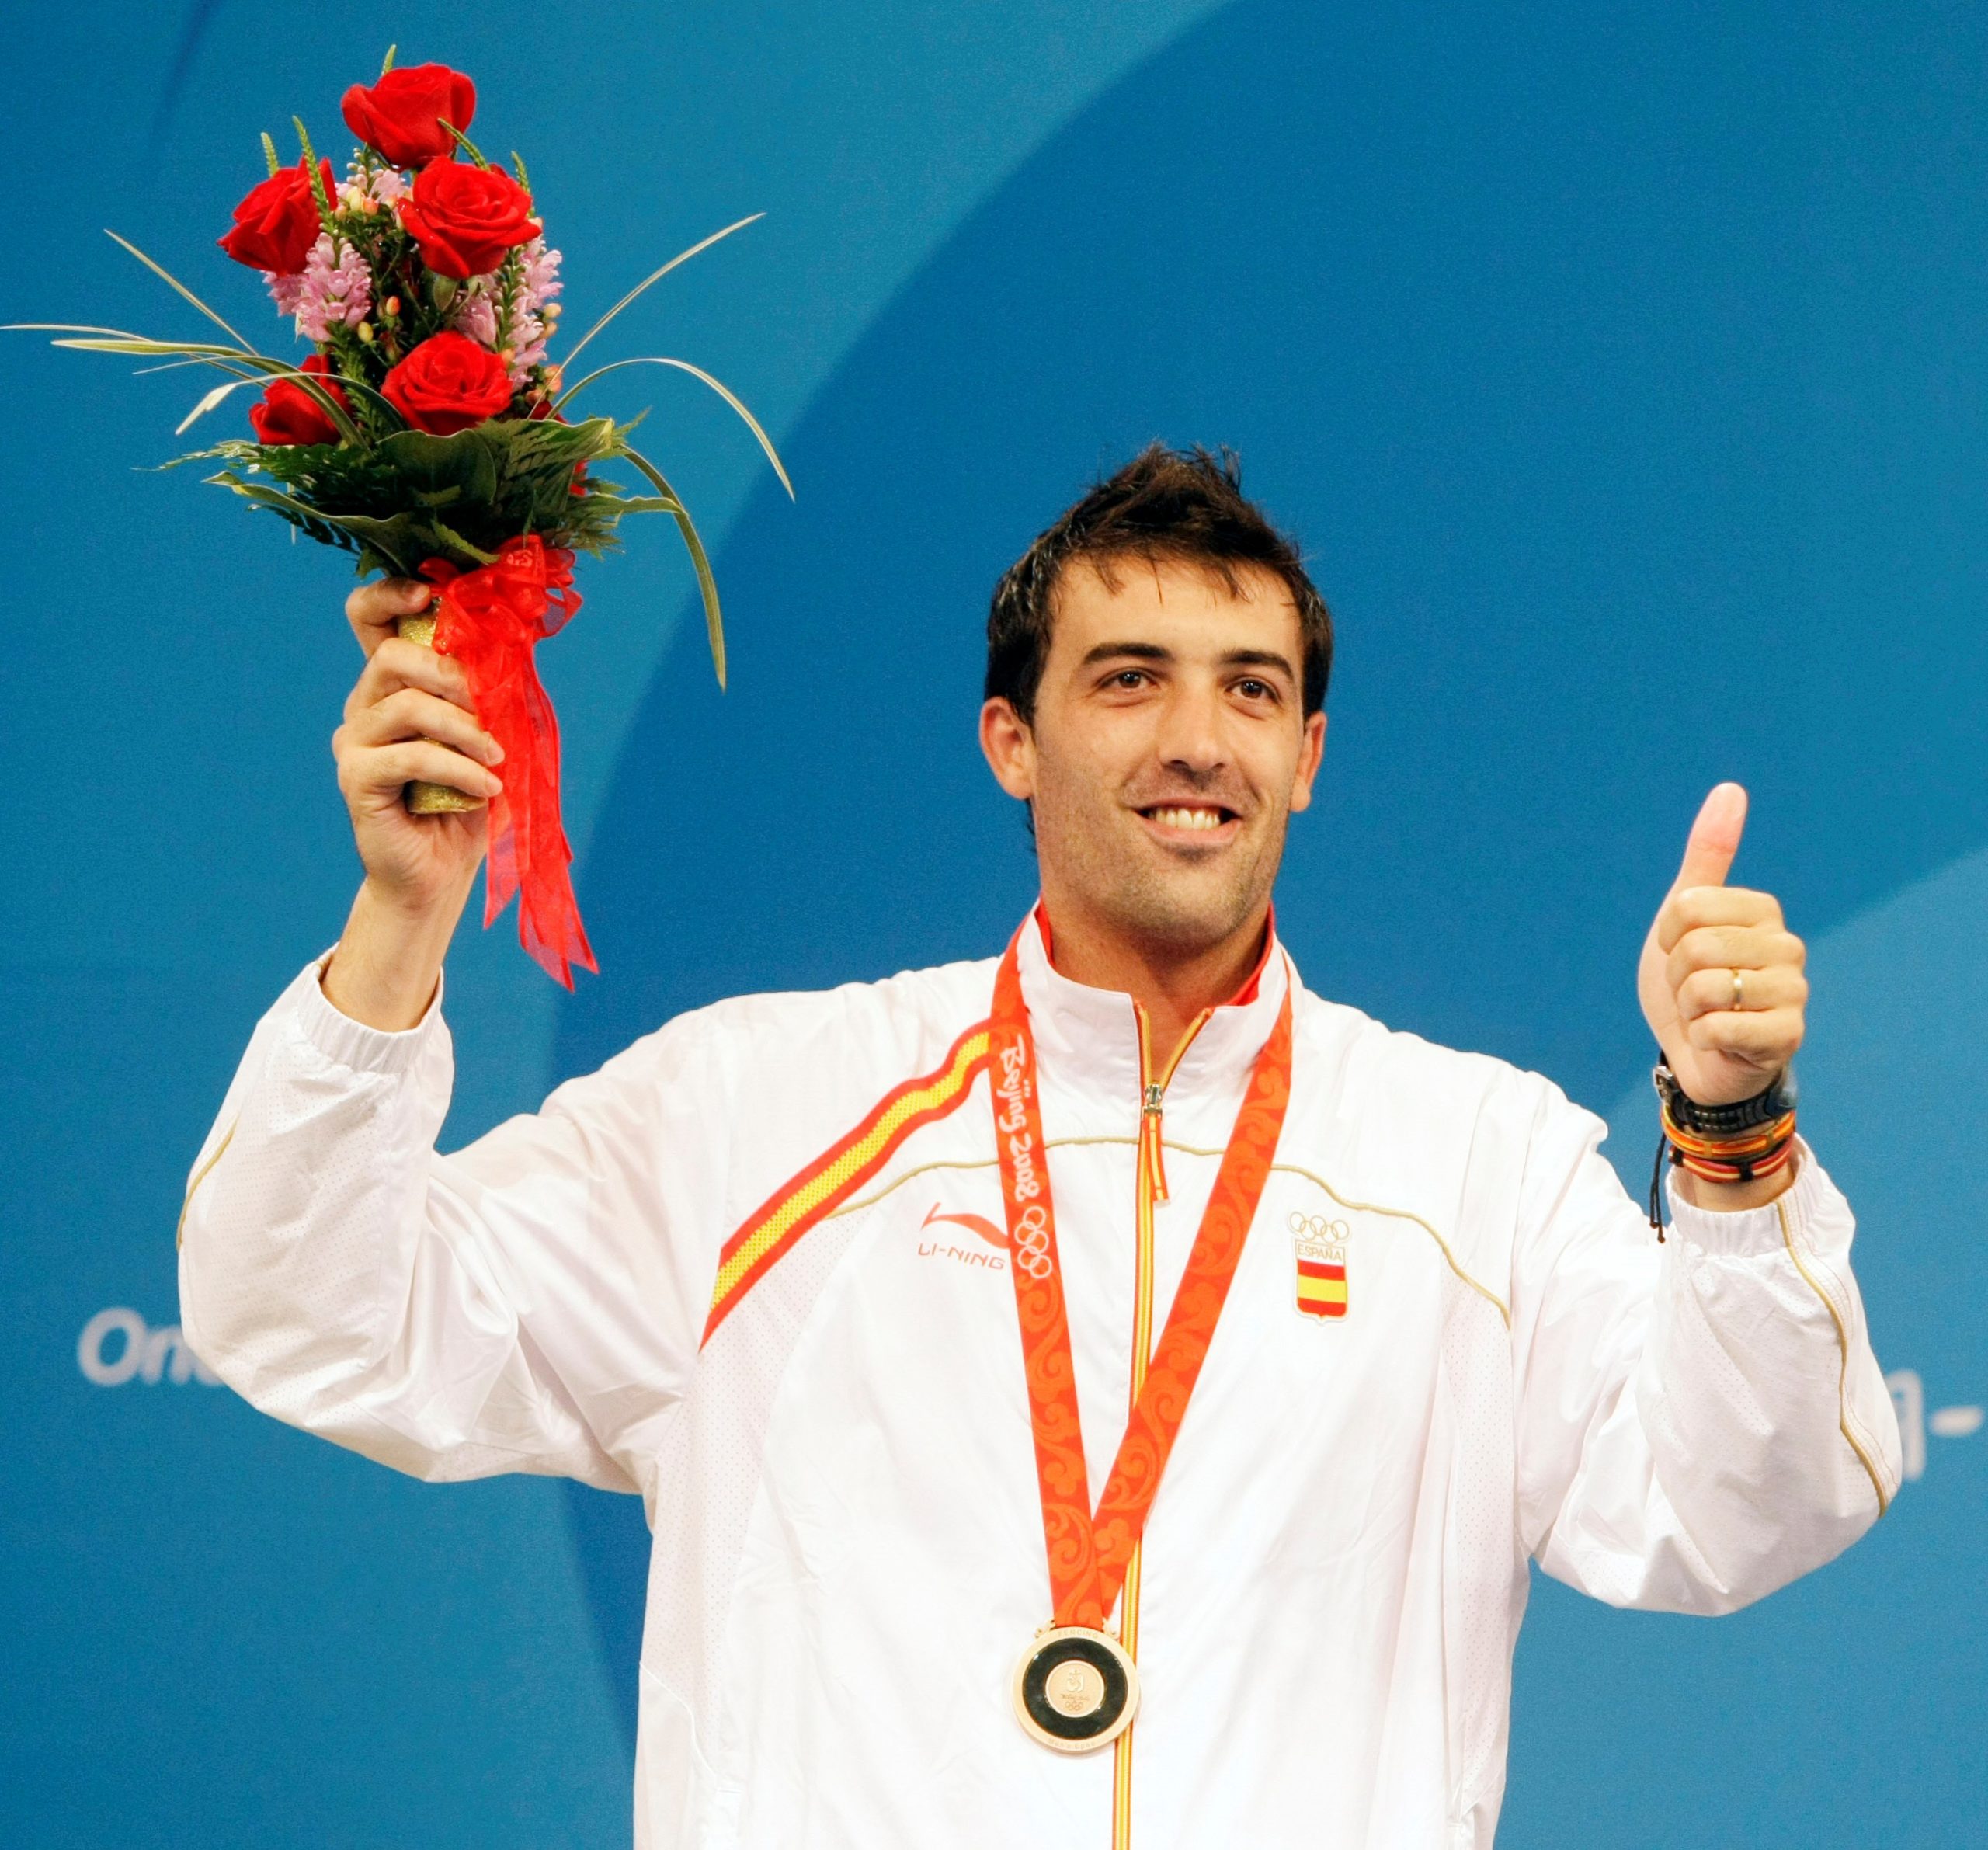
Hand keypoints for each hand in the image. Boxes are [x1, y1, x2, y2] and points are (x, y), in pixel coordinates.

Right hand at [331, 576, 502, 913]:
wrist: (441, 871)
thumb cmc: (468, 800)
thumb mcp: (488, 735)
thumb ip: (488, 689)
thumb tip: (514, 640)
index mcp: (392, 685)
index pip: (368, 618)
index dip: (390, 594)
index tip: (429, 594)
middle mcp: (364, 705)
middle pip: (393, 656)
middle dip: (451, 672)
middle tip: (490, 706)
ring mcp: (355, 740)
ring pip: (408, 706)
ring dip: (467, 728)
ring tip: (499, 757)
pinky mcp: (356, 778)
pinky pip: (411, 756)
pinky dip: (459, 767)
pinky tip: (487, 787)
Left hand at [1637, 782, 1807, 1106]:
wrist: (1697, 1053)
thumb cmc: (1691, 980)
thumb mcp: (1684, 915)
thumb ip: (1708, 854)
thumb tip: (1731, 788)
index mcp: (1762, 910)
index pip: (1686, 907)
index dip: (1668, 936)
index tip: (1680, 953)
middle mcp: (1787, 946)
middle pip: (1694, 948)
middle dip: (1677, 976)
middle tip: (1693, 991)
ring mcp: (1793, 992)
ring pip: (1705, 988)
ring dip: (1689, 1009)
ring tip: (1707, 1013)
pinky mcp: (1787, 1035)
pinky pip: (1717, 1027)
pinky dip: (1702, 1037)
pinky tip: (1721, 1039)